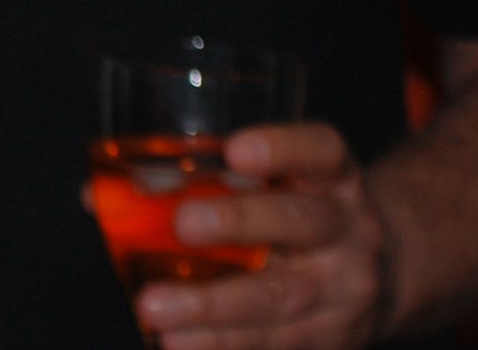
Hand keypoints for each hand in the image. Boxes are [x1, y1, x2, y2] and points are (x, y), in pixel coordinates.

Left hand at [138, 122, 393, 349]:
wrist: (381, 274)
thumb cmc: (296, 213)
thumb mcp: (274, 184)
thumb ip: (195, 180)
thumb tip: (96, 196)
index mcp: (333, 178)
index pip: (322, 150)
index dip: (283, 147)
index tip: (236, 151)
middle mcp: (348, 230)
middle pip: (301, 223)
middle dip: (239, 224)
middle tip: (183, 225)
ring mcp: (344, 291)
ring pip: (281, 301)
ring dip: (213, 310)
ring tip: (156, 310)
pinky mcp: (332, 341)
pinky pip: (276, 347)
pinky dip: (224, 347)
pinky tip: (177, 345)